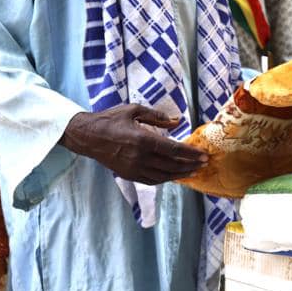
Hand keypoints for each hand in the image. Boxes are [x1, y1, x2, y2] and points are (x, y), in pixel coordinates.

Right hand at [60, 104, 207, 184]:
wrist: (87, 136)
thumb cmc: (111, 119)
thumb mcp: (134, 110)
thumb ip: (157, 116)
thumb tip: (177, 121)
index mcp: (143, 139)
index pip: (174, 150)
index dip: (191, 154)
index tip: (204, 155)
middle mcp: (140, 157)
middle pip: (172, 165)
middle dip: (190, 165)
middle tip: (204, 164)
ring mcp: (134, 168)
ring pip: (163, 176)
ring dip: (180, 175)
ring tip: (193, 171)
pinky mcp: (128, 174)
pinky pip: (151, 180)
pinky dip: (165, 179)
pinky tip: (174, 175)